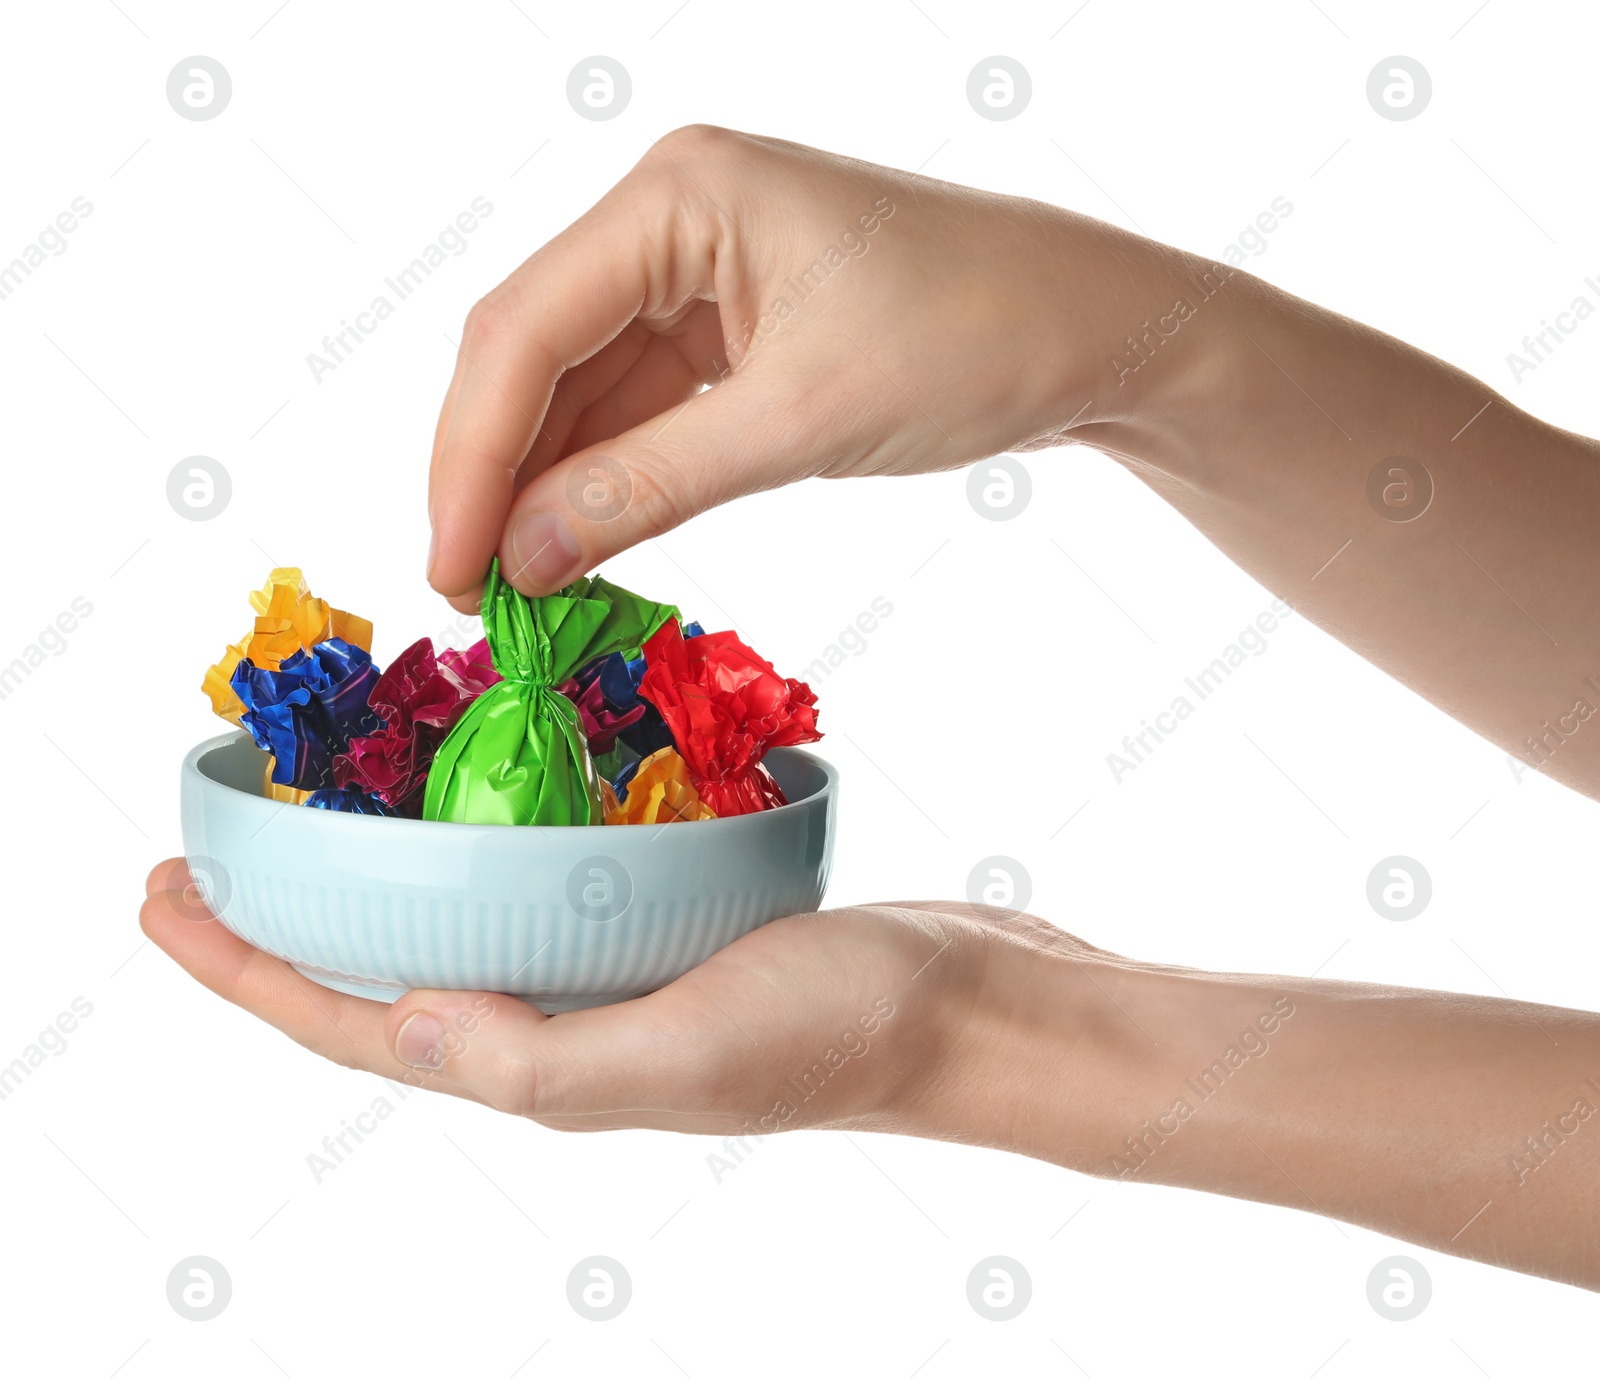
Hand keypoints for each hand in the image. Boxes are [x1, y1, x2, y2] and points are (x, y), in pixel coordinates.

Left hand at [138, 857, 1119, 1139]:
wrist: (970, 1002)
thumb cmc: (846, 1034)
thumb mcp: (696, 1054)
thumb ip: (545, 1059)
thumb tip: (398, 1024)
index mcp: (548, 1062)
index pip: (358, 1025)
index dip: (245, 971)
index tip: (158, 892)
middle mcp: (565, 1017)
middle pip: (393, 961)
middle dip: (298, 903)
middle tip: (231, 817)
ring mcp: (618, 963)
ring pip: (474, 903)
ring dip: (400, 845)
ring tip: (348, 769)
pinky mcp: (673, 912)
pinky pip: (562, 860)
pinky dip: (515, 805)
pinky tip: (509, 744)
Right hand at [426, 124, 1174, 609]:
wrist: (1092, 332)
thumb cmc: (976, 338)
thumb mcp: (802, 421)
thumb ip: (649, 486)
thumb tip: (522, 558)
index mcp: (679, 194)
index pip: (523, 328)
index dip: (469, 459)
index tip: (449, 569)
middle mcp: (671, 217)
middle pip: (534, 354)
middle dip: (496, 476)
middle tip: (470, 595)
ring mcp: (698, 270)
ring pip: (579, 388)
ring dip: (545, 487)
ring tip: (516, 590)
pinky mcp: (731, 327)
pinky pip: (638, 408)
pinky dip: (607, 480)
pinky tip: (578, 545)